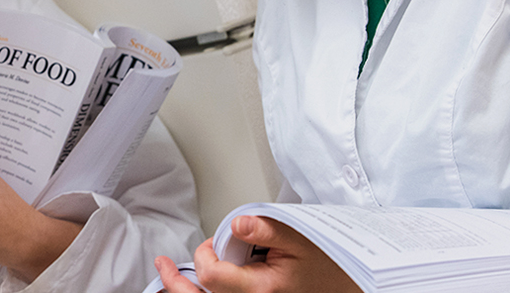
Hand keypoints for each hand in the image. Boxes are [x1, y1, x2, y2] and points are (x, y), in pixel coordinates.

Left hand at [156, 216, 359, 292]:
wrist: (345, 283)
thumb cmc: (327, 265)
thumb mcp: (299, 238)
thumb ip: (265, 229)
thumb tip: (238, 224)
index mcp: (263, 289)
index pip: (214, 276)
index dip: (206, 254)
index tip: (213, 243)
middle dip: (177, 283)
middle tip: (164, 268)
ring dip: (185, 292)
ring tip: (167, 277)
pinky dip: (204, 292)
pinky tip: (191, 287)